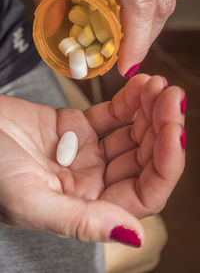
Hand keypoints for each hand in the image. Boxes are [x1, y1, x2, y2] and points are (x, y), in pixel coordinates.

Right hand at [0, 74, 184, 244]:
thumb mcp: (30, 200)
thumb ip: (80, 221)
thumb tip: (133, 236)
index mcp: (87, 206)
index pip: (144, 193)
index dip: (165, 163)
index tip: (174, 130)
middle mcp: (93, 182)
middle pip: (143, 158)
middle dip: (162, 127)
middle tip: (171, 97)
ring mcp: (87, 153)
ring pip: (132, 134)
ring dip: (150, 111)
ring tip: (159, 86)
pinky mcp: (78, 127)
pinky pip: (112, 115)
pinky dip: (129, 101)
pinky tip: (141, 86)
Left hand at [29, 0, 183, 76]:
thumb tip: (50, 16)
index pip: (140, 7)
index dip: (137, 43)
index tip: (126, 66)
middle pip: (160, 6)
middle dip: (145, 39)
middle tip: (126, 57)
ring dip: (152, 23)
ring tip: (132, 38)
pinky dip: (157, 1)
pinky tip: (140, 9)